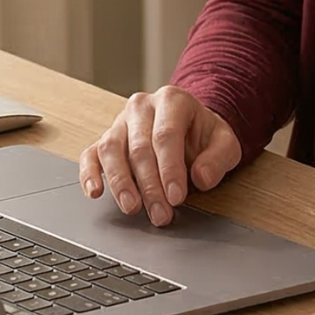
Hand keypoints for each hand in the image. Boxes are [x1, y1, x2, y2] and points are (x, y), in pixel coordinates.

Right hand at [79, 87, 242, 227]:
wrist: (189, 127)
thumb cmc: (204, 136)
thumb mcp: (225, 143)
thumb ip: (218, 159)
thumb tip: (202, 177)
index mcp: (172, 100)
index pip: (166, 135)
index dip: (170, 169)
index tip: (177, 197)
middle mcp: (142, 107)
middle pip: (139, 147)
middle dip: (150, 186)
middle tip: (161, 214)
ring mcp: (120, 122)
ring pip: (111, 149)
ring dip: (120, 182)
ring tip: (131, 207)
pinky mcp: (105, 139)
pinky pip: (90, 154)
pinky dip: (89, 174)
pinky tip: (95, 192)